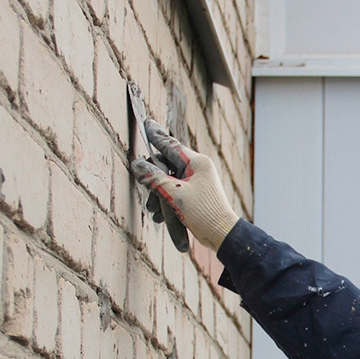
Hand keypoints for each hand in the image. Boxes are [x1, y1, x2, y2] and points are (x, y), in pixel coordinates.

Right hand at [130, 120, 238, 250]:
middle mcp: (198, 169)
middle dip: (154, 180)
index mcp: (197, 163)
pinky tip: (160, 217)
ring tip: (154, 211)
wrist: (222, 235)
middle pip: (167, 165)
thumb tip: (137, 164)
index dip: (156, 136)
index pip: (171, 145)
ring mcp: (197, 181)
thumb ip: (154, 178)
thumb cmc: (203, 213)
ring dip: (158, 195)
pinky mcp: (195, 194)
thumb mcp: (175, 195)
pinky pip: (175, 192)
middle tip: (146, 191)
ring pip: (169, 181)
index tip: (145, 123)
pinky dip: (166, 202)